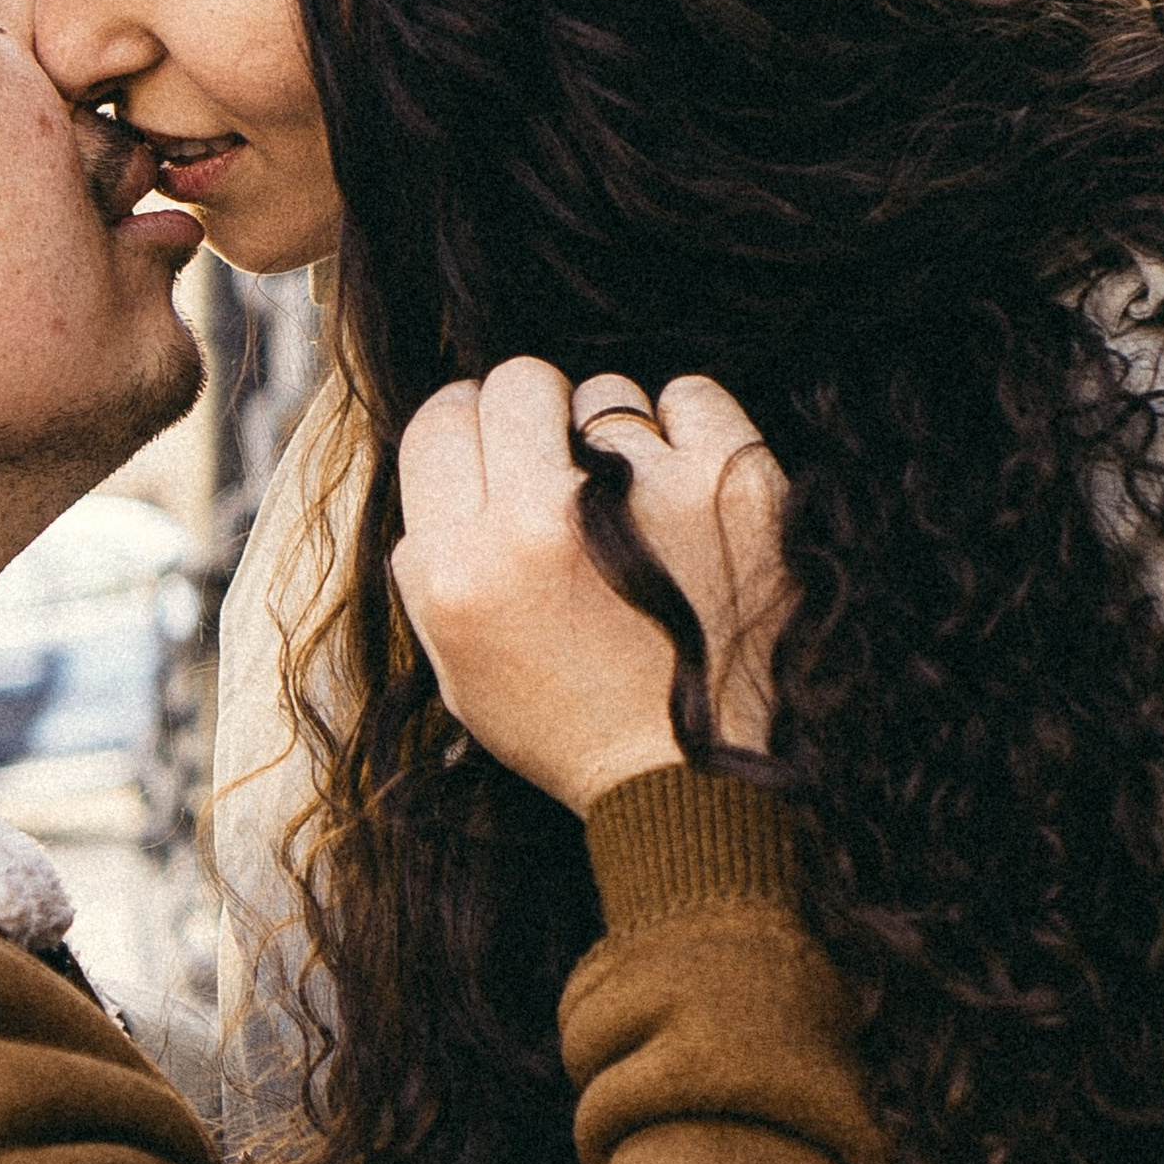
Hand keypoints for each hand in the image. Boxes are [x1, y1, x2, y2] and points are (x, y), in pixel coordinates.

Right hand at [392, 357, 787, 815]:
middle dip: (534, 413)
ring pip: (605, 394)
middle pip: (515, 382)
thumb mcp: (459, 664)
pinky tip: (687, 490)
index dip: (470, 428)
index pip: (439, 421)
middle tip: (560, 463)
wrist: (692, 780)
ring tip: (635, 509)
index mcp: (459, 568)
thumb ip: (436, 558)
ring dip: (612, 436)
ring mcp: (638, 494)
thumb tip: (454, 454)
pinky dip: (688, 430)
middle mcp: (538, 522)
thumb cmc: (573, 725)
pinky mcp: (727, 483)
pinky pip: (689, 396)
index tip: (499, 448)